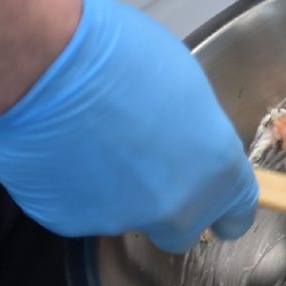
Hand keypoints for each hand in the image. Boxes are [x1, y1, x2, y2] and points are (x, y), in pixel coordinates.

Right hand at [0, 0, 257, 251]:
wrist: (47, 64)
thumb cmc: (122, 56)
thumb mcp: (188, 88)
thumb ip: (196, 136)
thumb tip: (185, 146)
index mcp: (217, 170)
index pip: (237, 214)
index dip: (225, 210)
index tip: (219, 210)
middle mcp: (176, 207)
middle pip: (181, 229)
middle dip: (168, 208)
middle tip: (144, 170)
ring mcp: (121, 219)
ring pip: (124, 216)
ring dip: (115, 191)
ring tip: (90, 141)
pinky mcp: (70, 221)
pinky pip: (77, 210)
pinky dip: (72, 187)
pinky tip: (60, 149)